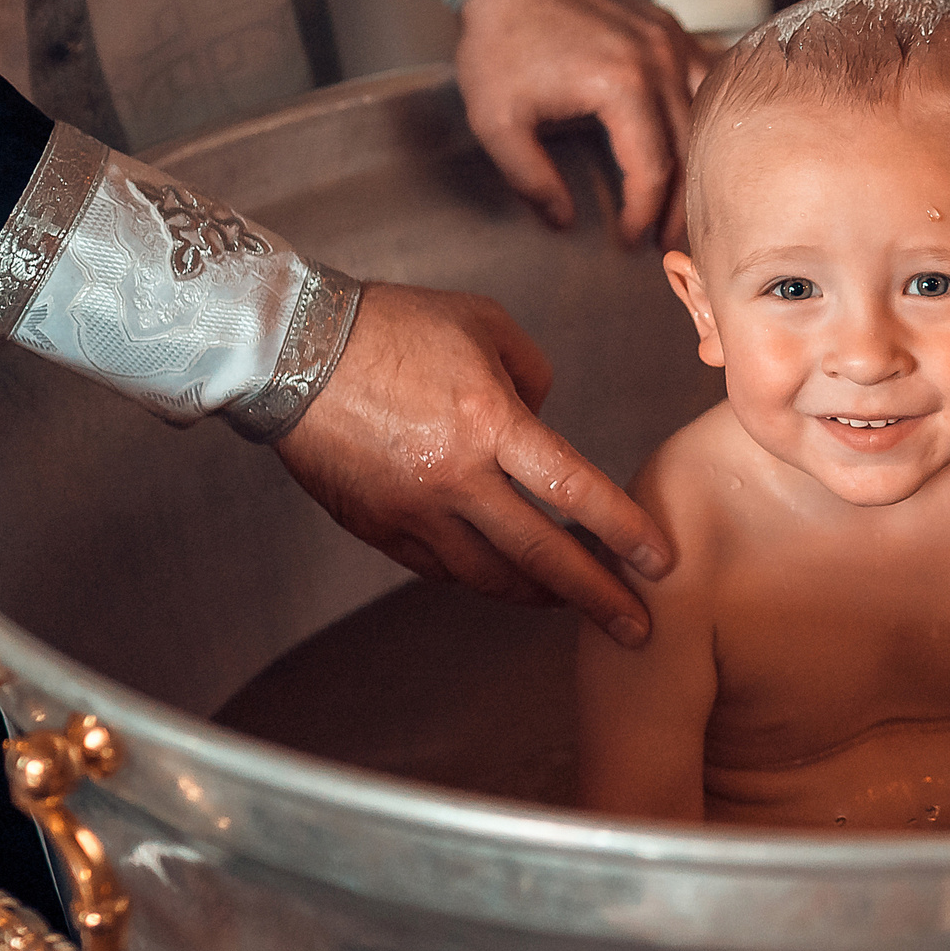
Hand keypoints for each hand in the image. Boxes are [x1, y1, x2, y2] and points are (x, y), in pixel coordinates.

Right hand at [275, 282, 670, 644]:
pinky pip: (440, 568)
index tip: (659, 561)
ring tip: (571, 603)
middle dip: (596, 596)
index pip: (574, 491)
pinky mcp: (378, 526)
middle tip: (637, 626)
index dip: (623, 531)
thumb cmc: (391, 325)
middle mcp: (455, 476)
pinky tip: (501, 575)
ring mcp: (413, 509)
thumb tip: (545, 420)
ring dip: (538, 595)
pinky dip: (478, 576)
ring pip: (489, 575)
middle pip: (541, 555)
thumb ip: (533, 375)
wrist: (290, 350)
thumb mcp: (482, 324)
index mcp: (490, 421)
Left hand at [455, 0, 707, 249]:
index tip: (631, 239)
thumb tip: (562, 221)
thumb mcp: (496, 121)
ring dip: (700, 163)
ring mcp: (669, 40)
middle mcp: (658, 61)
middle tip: (668, 240)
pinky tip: (699, 142)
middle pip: (690, 149)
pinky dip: (706, 115)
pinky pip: (705, 78)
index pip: (652, 169)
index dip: (645, 214)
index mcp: (621, 86)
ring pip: (706, 116)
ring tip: (687, 200)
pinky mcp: (668, 28)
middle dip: (680, 202)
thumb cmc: (499, 45)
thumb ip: (530, 179)